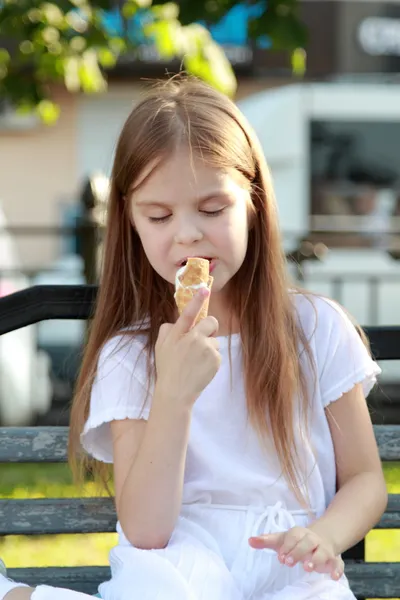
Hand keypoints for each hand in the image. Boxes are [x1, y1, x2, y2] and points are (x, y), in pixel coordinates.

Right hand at [155, 289, 220, 405]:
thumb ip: (167, 330)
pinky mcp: (215, 359)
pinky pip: (217, 353)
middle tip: (202, 340)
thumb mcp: (160, 347)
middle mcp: (191, 339)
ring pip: (215, 341)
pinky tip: (201, 369)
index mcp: (176, 334)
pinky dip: (212, 360)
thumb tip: (176, 321)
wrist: (175, 393)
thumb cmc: (167, 369)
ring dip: (209, 348)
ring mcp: (204, 349)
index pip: (187, 313)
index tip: (204, 289)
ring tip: (197, 362)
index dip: (196, 300)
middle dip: (210, 328)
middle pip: (211, 322)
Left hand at [248, 526, 343, 580]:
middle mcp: (313, 539)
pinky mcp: (334, 560)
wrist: (321, 538)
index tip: (280, 557)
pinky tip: (334, 576)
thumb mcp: (282, 540)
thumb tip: (250, 541)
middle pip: (308, 542)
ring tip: (307, 568)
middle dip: (298, 551)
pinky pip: (338, 563)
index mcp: (299, 533)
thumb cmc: (297, 541)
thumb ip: (266, 540)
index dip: (287, 546)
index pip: (293, 536)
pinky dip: (337, 569)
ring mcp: (324, 549)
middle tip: (288, 562)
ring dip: (316, 559)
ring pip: (323, 552)